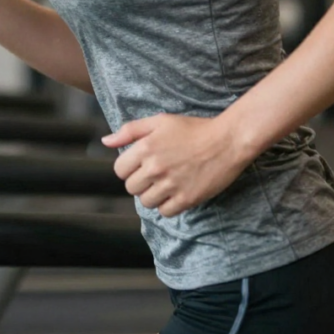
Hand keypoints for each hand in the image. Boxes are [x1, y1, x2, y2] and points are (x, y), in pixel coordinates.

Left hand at [102, 113, 247, 216]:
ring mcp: (171, 185)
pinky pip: (165, 212)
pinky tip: (176, 192)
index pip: (120, 170)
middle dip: (140, 182)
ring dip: (153, 195)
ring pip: (146, 202)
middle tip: (155, 173)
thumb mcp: (159, 121)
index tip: (141, 165)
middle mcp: (155, 167)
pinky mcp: (187, 198)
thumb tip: (105, 141)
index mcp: (146, 147)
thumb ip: (130, 130)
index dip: (128, 168)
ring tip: (166, 183)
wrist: (227, 141)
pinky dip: (168, 205)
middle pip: (131, 188)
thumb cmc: (193, 128)